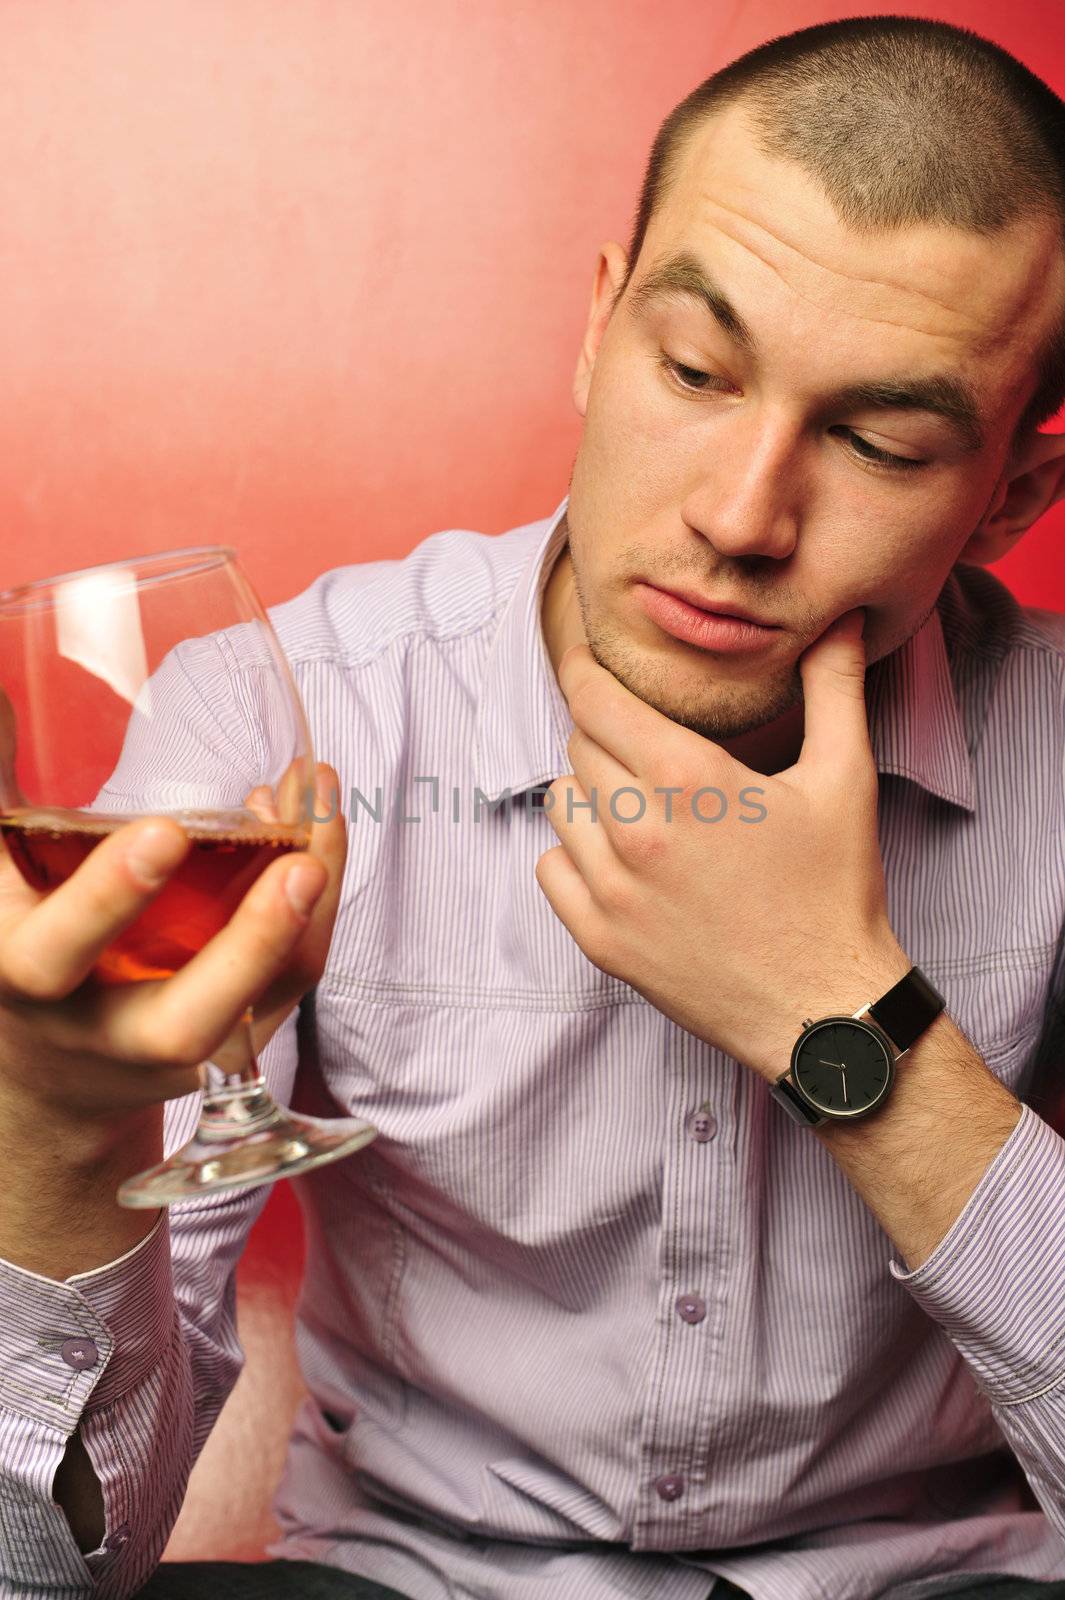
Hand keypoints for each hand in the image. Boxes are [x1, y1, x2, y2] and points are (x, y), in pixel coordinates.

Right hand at [0, 764, 346, 1127]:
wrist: (49, 1076)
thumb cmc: (20, 942)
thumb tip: (3, 689)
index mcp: (25, 976)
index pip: (53, 952)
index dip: (105, 897)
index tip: (162, 831)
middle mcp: (103, 1030)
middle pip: (180, 1022)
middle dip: (244, 945)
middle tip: (296, 864)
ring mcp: (177, 1051)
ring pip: (258, 1005)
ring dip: (303, 919)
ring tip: (322, 826)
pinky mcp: (236, 1044)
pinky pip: (288, 987)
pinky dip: (313, 913)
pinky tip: (314, 836)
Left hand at [534, 610, 908, 1080]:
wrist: (823, 1008)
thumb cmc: (835, 892)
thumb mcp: (844, 779)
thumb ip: (835, 688)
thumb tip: (841, 619)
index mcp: (687, 778)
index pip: (595, 700)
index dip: (584, 672)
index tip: (583, 662)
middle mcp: (637, 830)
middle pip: (579, 746)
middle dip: (606, 735)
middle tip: (645, 747)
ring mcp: (612, 890)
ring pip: (560, 805)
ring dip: (590, 794)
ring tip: (639, 804)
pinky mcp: (600, 940)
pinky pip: (550, 869)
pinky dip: (574, 856)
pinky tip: (620, 859)